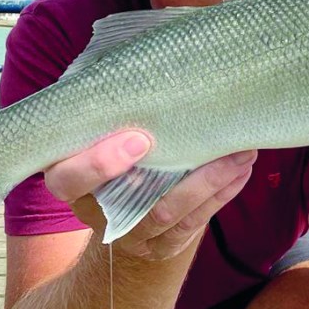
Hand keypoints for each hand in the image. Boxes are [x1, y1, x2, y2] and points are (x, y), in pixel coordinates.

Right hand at [45, 130, 255, 260]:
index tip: (140, 138)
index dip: (98, 164)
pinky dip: (221, 194)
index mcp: (69, 178)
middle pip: (125, 204)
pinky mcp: (161, 246)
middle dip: (171, 176)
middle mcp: (96, 211)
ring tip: (241, 152)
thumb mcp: (99, 133)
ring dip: (210, 180)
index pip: (67, 179)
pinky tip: (240, 170)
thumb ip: (109, 113)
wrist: (125, 210)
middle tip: (208, 142)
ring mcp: (130, 234)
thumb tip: (143, 63)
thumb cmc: (114, 151)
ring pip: (168, 213)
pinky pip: (193, 223)